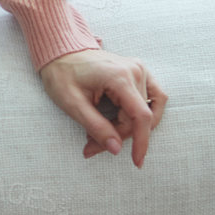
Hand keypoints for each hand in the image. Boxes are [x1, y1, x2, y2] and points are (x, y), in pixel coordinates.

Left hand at [38, 48, 166, 166]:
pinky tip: (126, 121)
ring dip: (129, 126)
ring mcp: (139, 69)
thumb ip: (96, 127)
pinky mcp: (139, 71)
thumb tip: (116, 149)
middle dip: (120, 135)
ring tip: (104, 131)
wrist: (60, 52)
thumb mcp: (72, 104)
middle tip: (91, 144)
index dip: (140, 142)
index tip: (136, 163)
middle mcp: (135, 70)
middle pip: (140, 116)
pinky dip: (144, 112)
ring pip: (147, 110)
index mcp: (119, 77)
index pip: (141, 116)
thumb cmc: (62, 75)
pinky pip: (154, 97)